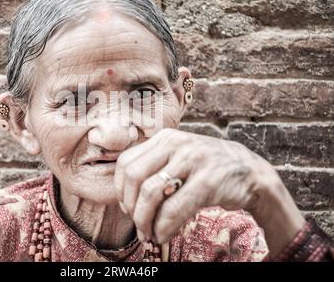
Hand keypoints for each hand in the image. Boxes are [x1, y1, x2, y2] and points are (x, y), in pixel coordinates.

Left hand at [114, 128, 304, 256]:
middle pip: (134, 177)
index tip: (128, 207)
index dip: (121, 190)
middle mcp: (176, 143)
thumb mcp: (179, 156)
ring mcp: (193, 159)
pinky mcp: (209, 180)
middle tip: (139, 225)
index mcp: (165, 137)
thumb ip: (155, 167)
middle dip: (131, 208)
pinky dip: (163, 227)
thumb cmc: (207, 168)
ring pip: (150, 193)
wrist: (251, 171)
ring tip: (150, 233)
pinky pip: (174, 208)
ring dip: (145, 220)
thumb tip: (125, 199)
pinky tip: (164, 235)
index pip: (126, 162)